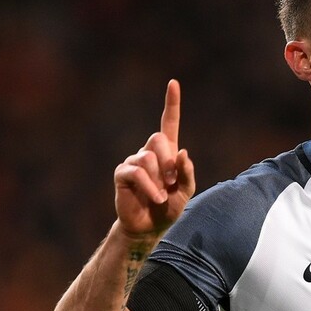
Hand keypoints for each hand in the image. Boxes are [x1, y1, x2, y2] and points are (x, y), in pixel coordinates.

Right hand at [113, 80, 195, 236]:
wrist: (150, 227)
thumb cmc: (169, 208)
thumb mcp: (186, 191)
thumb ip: (187, 173)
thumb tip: (183, 152)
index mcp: (167, 153)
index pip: (169, 122)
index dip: (171, 103)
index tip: (173, 83)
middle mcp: (149, 153)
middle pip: (158, 139)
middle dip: (168, 161)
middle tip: (171, 181)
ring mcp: (134, 162)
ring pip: (148, 158)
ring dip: (160, 180)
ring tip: (162, 195)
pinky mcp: (122, 174)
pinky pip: (137, 172)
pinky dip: (150, 187)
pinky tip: (156, 197)